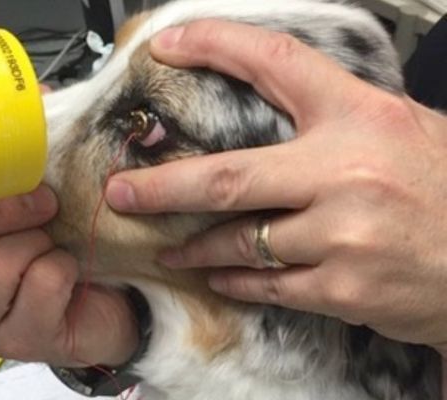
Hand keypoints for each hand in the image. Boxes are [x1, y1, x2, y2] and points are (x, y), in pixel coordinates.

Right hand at [0, 183, 137, 366]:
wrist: (105, 303)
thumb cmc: (53, 251)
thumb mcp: (22, 212)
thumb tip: (0, 151)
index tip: (12, 172)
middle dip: (2, 211)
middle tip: (46, 202)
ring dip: (36, 244)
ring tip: (54, 249)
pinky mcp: (17, 345)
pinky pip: (40, 285)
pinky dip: (64, 268)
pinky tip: (69, 277)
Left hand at [105, 20, 446, 354]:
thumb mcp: (399, 128)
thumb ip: (335, 119)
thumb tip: (276, 103)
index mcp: (360, 116)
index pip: (272, 61)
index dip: (213, 46)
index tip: (166, 48)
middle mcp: (344, 173)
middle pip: (225, 176)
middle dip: (161, 187)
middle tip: (122, 193)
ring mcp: (339, 235)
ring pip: (239, 239)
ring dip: (194, 244)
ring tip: (168, 245)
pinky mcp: (340, 288)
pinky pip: (267, 283)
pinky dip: (235, 278)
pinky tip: (217, 274)